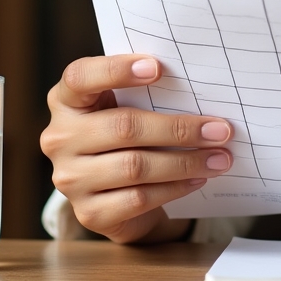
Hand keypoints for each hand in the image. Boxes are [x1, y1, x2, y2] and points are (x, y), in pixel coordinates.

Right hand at [40, 55, 233, 243]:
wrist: (114, 190)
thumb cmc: (126, 130)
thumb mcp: (126, 103)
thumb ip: (146, 90)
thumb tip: (198, 83)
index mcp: (67, 100)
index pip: (80, 78)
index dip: (116, 70)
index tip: (158, 68)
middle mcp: (60, 138)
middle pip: (124, 127)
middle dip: (179, 128)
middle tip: (220, 130)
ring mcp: (70, 179)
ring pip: (135, 166)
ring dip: (185, 162)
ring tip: (220, 158)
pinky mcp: (88, 213)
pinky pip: (138, 198)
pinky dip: (175, 188)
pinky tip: (198, 178)